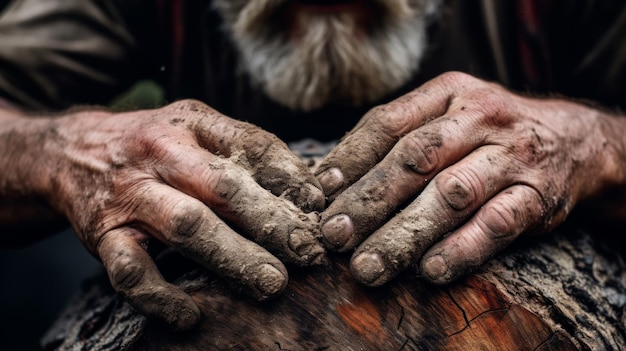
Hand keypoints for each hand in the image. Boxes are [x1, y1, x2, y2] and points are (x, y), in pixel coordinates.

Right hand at [37, 100, 326, 328]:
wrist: (70, 151)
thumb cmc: (152, 142)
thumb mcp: (196, 126)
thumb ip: (245, 149)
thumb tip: (307, 187)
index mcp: (191, 124)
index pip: (252, 145)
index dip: (291, 176)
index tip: (320, 206)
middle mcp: (160, 155)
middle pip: (223, 187)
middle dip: (272, 222)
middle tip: (309, 253)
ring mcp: (131, 196)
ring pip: (186, 226)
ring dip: (234, 257)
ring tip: (272, 284)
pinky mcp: (103, 236)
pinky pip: (131, 272)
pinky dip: (161, 297)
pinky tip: (190, 316)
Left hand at [315, 72, 623, 285]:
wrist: (574, 139)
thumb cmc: (488, 133)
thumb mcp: (447, 115)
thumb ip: (398, 138)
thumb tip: (332, 178)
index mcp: (448, 94)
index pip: (388, 122)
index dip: (350, 158)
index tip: (320, 192)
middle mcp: (480, 118)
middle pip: (414, 159)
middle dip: (368, 200)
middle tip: (333, 235)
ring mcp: (511, 156)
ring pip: (451, 194)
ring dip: (404, 233)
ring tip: (368, 266)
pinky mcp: (537, 195)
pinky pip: (497, 225)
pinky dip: (461, 249)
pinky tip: (429, 271)